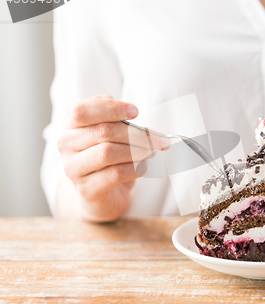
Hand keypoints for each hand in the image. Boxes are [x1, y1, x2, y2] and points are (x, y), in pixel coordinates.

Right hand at [57, 95, 169, 221]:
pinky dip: (136, 168)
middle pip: (103, 132)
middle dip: (137, 134)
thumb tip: (139, 118)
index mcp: (71, 124)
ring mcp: (73, 169)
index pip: (83, 110)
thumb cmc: (110, 157)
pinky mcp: (87, 189)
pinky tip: (144, 166)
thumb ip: (119, 120)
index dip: (110, 108)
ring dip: (137, 151)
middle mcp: (67, 145)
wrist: (103, 194)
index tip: (136, 112)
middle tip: (159, 139)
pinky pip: (116, 174)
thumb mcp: (113, 133)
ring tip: (152, 152)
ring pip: (108, 153)